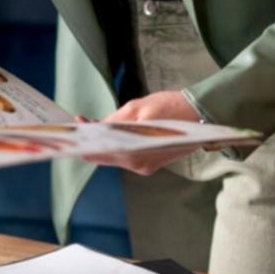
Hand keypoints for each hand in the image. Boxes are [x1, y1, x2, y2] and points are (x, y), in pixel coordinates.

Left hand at [82, 90, 201, 175]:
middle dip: (91, 141)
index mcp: (134, 154)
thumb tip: (97, 128)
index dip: (83, 142)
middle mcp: (138, 165)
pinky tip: (109, 131)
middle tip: (79, 124)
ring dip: (103, 142)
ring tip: (91, 125)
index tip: (72, 128)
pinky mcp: (151, 162)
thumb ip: (114, 121)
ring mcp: (145, 166)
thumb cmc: (171, 107)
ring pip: (116, 156)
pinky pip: (127, 154)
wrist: (201, 113)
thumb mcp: (137, 108)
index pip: (99, 154)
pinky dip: (116, 144)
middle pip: (106, 156)